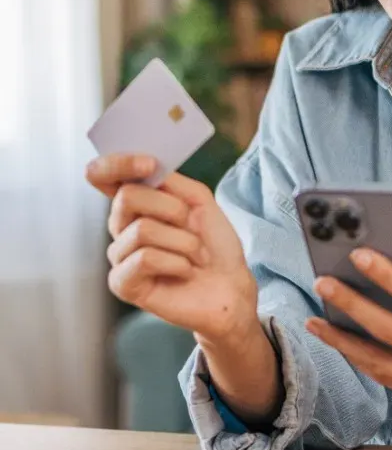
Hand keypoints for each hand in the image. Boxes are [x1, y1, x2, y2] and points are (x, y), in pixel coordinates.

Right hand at [86, 154, 258, 344]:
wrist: (230, 286)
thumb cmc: (214, 244)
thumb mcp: (199, 200)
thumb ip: (170, 180)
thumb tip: (144, 166)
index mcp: (136, 203)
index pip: (103, 175)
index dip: (117, 163)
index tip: (150, 165)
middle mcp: (121, 226)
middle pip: (127, 196)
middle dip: (174, 208)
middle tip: (193, 226)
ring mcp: (119, 255)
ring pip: (143, 229)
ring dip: (184, 241)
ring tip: (195, 255)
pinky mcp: (122, 283)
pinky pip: (145, 259)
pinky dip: (177, 262)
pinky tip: (185, 271)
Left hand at [306, 248, 391, 440]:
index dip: (388, 275)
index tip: (360, 255)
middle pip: (391, 330)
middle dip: (353, 305)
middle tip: (325, 284)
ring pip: (380, 363)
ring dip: (344, 341)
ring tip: (317, 321)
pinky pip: (390, 379)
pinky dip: (364, 361)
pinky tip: (344, 344)